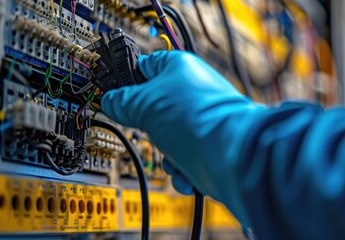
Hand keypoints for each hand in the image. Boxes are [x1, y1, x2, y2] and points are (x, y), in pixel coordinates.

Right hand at [101, 50, 265, 198]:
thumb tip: (110, 101)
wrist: (234, 157)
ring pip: (168, 139)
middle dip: (149, 129)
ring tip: (174, 159)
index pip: (146, 65)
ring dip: (166, 157)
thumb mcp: (144, 104)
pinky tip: (188, 174)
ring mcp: (205, 121)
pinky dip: (182, 172)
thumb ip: (122, 101)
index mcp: (180, 67)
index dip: (127, 79)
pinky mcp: (212, 147)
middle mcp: (195, 92)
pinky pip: (185, 160)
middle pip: (155, 110)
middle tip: (149, 130)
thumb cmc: (196, 121)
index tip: (113, 93)